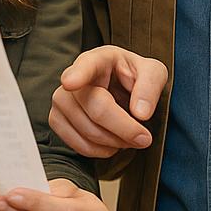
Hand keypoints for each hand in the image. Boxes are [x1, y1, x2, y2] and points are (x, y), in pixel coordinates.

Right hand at [49, 46, 166, 157]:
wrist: (122, 89)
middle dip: (124, 129)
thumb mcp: (153, 73)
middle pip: (96, 109)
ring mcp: (62, 99)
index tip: (71, 82)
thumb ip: (150, 87)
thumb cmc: (134, 77)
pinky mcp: (57, 119)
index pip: (86, 66)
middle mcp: (74, 77)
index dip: (77, 75)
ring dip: (115, 142)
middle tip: (144, 138)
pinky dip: (100, 150)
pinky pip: (77, 144)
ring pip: (87, 131)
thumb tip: (140, 113)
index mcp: (99, 59)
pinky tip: (112, 143)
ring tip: (129, 137)